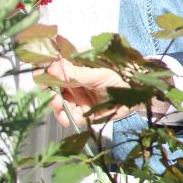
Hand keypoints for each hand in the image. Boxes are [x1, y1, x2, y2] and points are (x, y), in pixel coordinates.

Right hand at [44, 59, 158, 126]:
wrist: (138, 94)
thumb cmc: (121, 75)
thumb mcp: (100, 74)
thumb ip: (77, 73)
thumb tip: (52, 68)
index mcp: (74, 63)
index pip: (51, 66)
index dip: (44, 75)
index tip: (45, 85)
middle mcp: (71, 77)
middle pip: (51, 87)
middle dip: (52, 97)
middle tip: (57, 104)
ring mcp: (75, 93)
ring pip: (58, 103)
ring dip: (62, 111)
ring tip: (73, 117)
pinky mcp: (81, 107)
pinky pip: (70, 113)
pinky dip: (71, 117)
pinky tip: (78, 119)